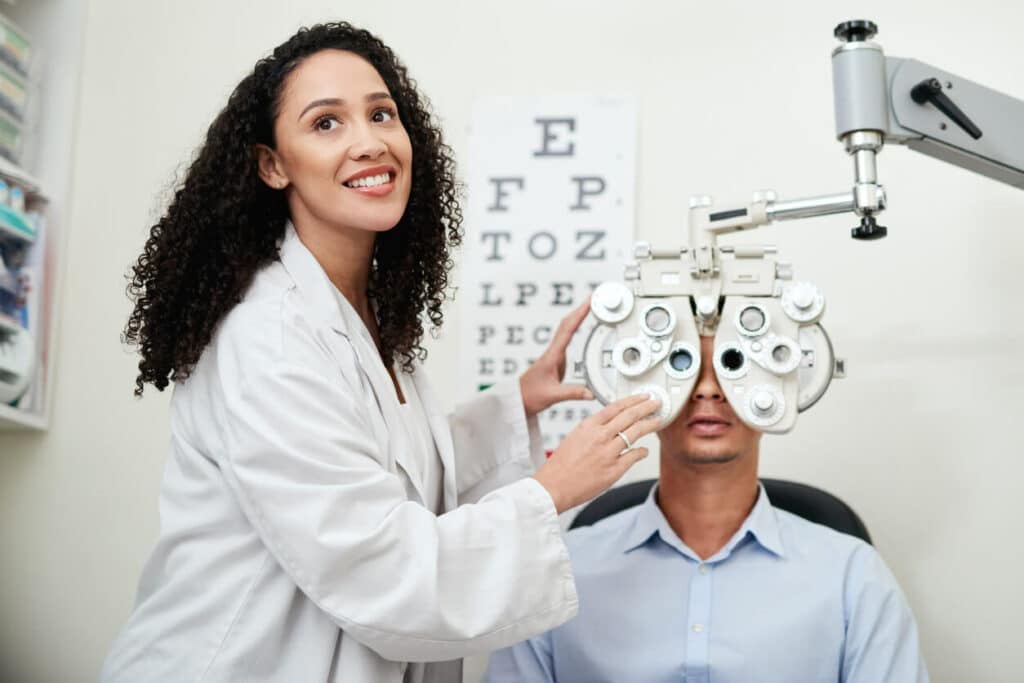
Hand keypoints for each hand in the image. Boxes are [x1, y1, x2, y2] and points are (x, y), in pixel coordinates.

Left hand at [520, 299, 593, 418]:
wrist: (517, 400)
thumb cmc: (529, 396)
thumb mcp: (553, 396)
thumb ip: (573, 393)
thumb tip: (591, 393)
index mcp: (552, 356)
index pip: (567, 330)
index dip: (579, 315)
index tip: (589, 303)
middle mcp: (553, 352)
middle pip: (567, 324)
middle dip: (580, 309)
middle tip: (593, 298)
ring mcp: (554, 355)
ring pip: (565, 329)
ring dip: (577, 316)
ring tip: (589, 306)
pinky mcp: (556, 360)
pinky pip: (566, 338)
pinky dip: (574, 327)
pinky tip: (579, 324)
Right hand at [533, 394, 662, 513]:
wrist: (553, 486)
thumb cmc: (560, 465)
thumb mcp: (574, 437)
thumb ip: (593, 430)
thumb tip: (609, 426)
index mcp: (588, 426)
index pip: (616, 407)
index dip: (633, 400)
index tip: (642, 397)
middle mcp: (599, 436)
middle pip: (629, 416)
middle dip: (646, 407)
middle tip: (656, 404)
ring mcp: (608, 453)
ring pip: (635, 433)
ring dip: (649, 425)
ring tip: (657, 422)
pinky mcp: (614, 470)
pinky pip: (634, 456)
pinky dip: (642, 451)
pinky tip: (644, 450)